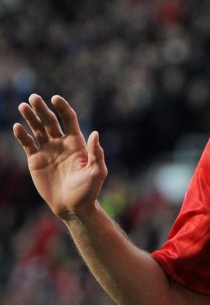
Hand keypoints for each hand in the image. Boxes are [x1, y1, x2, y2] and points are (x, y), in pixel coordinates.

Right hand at [13, 94, 106, 218]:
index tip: (55, 98)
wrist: (73, 207)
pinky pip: (28, 144)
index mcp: (76, 143)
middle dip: (42, 109)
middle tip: (33, 98)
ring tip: (23, 106)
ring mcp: (48, 150)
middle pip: (50, 121)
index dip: (63, 108)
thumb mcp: (96, 172)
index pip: (69, 119)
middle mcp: (61, 143)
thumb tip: (95, 133)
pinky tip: (17, 127)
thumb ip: (96, 153)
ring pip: (37, 129)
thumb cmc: (88, 191)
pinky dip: (22, 135)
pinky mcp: (36, 160)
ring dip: (30, 117)